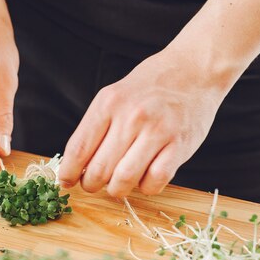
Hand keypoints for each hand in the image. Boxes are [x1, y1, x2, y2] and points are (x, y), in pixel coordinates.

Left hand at [58, 49, 227, 197]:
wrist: (194, 70)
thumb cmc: (148, 89)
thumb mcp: (113, 97)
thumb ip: (94, 128)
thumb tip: (74, 166)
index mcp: (108, 103)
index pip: (78, 149)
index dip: (68, 173)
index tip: (65, 182)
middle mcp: (131, 116)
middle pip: (98, 170)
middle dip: (90, 185)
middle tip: (92, 185)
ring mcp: (158, 131)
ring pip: (124, 180)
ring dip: (116, 189)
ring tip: (116, 184)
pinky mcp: (180, 145)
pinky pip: (154, 181)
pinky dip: (145, 187)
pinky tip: (144, 178)